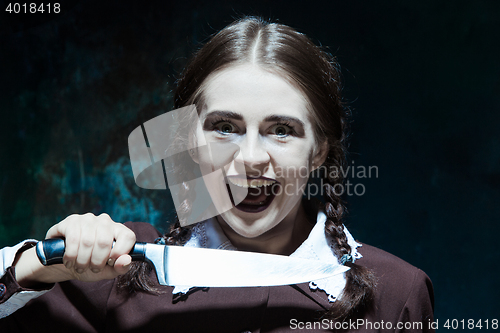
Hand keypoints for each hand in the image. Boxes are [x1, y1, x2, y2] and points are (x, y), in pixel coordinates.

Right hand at [15, 213, 135, 286]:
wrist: (65, 262)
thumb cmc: (91, 265)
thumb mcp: (108, 271)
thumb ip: (121, 267)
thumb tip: (126, 260)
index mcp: (118, 230)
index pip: (128, 236)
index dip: (120, 252)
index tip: (111, 263)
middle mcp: (105, 221)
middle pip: (104, 242)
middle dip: (97, 262)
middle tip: (92, 269)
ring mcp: (88, 219)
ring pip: (87, 242)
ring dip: (82, 261)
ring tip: (79, 267)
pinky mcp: (71, 221)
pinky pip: (72, 239)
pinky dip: (70, 256)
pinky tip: (69, 261)